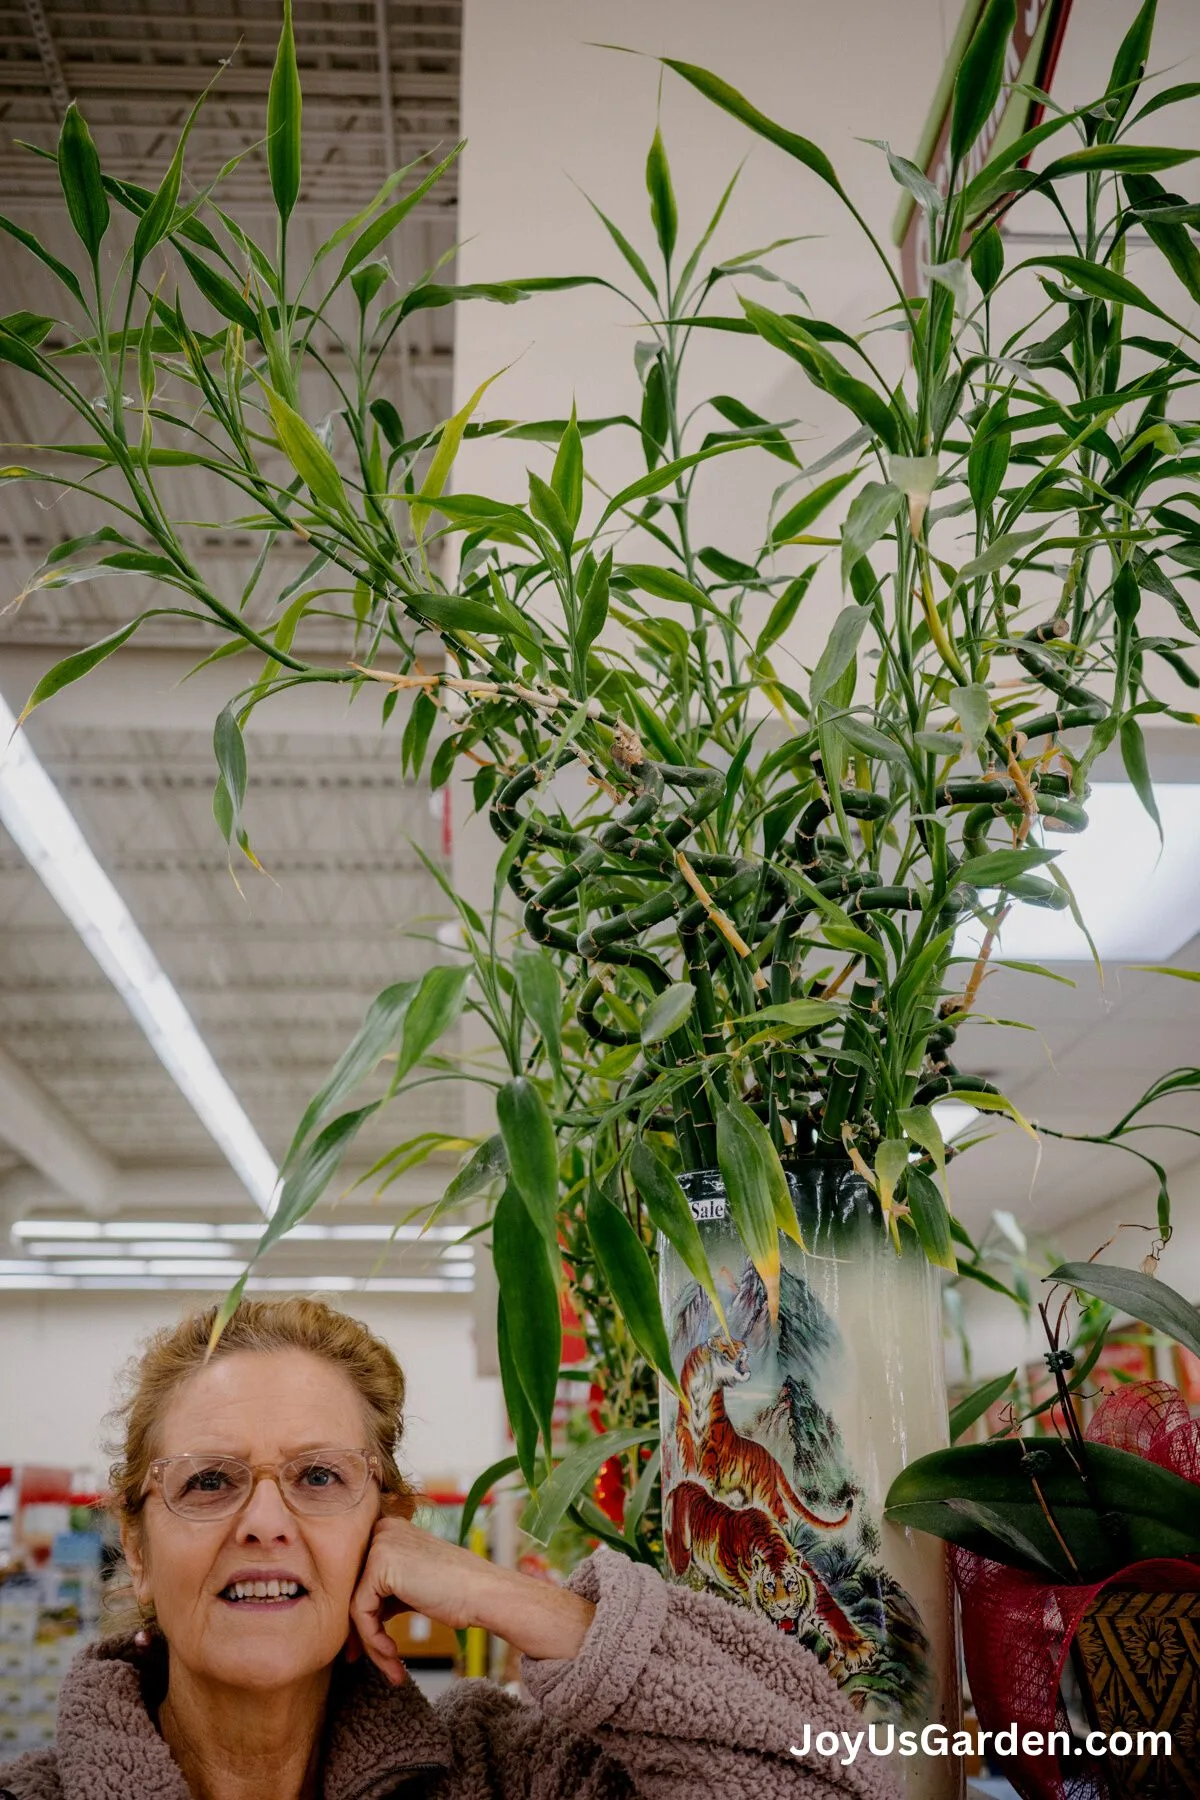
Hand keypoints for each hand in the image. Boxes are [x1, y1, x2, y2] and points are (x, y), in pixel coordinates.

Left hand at [348, 1515, 594, 1685]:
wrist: (485, 1594)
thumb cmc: (457, 1593)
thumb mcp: (413, 1585)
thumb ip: (385, 1591)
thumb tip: (352, 1620)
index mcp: (389, 1529)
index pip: (360, 1578)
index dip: (361, 1618)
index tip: (365, 1649)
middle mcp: (382, 1529)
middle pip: (353, 1591)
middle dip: (362, 1633)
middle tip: (376, 1662)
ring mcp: (380, 1544)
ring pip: (355, 1606)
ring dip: (372, 1645)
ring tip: (392, 1669)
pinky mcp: (379, 1565)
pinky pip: (362, 1613)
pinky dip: (374, 1641)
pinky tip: (393, 1658)